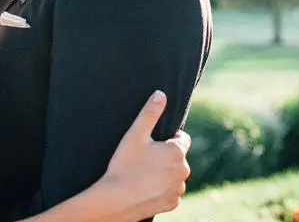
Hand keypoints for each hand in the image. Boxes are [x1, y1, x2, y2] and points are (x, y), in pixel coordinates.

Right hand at [101, 90, 191, 218]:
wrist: (115, 200)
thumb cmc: (125, 165)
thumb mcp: (135, 134)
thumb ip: (150, 113)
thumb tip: (161, 94)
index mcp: (177, 151)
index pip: (182, 138)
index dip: (168, 139)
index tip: (153, 143)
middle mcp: (183, 170)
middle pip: (178, 158)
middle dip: (166, 156)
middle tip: (144, 159)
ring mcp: (178, 189)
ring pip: (174, 176)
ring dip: (165, 174)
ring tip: (143, 174)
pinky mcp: (172, 204)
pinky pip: (170, 192)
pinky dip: (161, 190)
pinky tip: (146, 188)